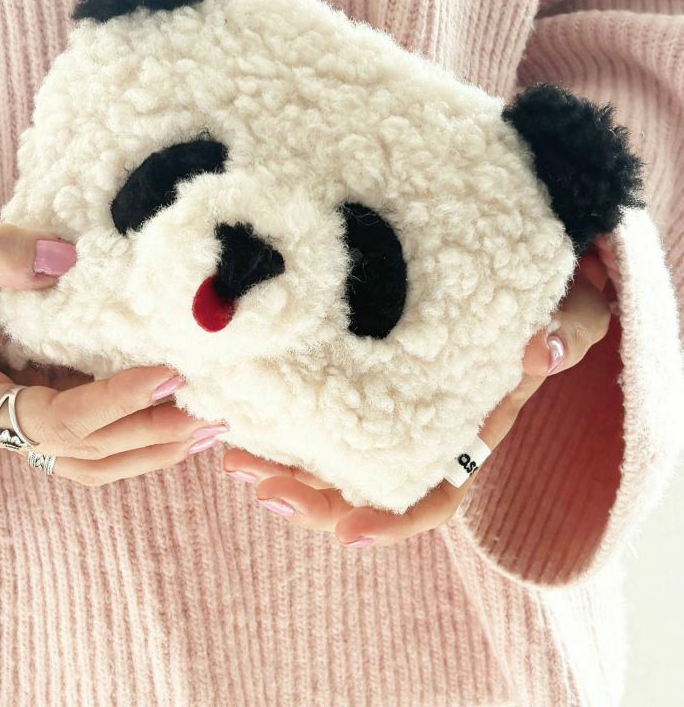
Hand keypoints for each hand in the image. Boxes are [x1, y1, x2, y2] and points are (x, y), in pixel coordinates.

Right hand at [0, 222, 226, 484]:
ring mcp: (12, 429)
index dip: (114, 403)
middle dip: (149, 435)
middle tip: (214, 412)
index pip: (52, 420)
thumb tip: (64, 259)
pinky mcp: (33, 415)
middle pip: (81, 452)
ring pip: (89, 460)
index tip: (170, 374)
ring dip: (151, 448)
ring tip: (211, 426)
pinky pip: (89, 441)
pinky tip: (180, 421)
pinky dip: (136, 436)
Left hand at [220, 248, 612, 545]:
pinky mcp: (363, 372)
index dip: (394, 520)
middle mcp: (426, 426)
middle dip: (312, 497)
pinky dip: (282, 418)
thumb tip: (544, 351)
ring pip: (333, 454)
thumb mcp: (572, 307)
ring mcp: (392, 403)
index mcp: (473, 427)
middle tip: (257, 483)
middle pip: (366, 485)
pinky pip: (320, 409)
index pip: (437, 494)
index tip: (347, 533)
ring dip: (283, 464)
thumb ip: (569, 327)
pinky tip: (241, 406)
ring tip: (232, 455)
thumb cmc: (548, 297)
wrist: (528, 270)